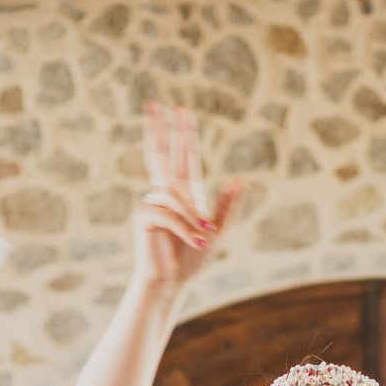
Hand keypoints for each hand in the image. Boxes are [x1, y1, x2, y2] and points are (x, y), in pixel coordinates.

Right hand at [133, 102, 244, 296]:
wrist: (172, 281)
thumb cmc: (191, 258)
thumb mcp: (217, 230)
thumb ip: (228, 205)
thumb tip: (240, 179)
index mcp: (185, 193)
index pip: (184, 156)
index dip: (184, 134)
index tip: (181, 111)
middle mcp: (166, 192)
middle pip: (161, 153)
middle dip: (161, 129)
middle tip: (156, 104)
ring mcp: (153, 202)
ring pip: (176, 195)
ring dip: (193, 217)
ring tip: (204, 236)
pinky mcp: (144, 215)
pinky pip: (168, 212)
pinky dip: (185, 227)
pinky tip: (196, 239)